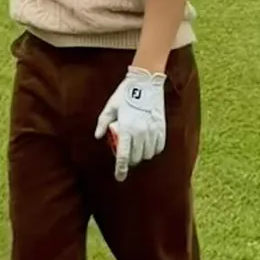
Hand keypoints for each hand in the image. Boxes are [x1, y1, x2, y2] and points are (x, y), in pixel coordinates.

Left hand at [95, 66, 166, 181]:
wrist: (146, 82)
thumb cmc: (125, 93)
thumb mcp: (110, 107)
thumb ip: (103, 122)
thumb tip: (98, 136)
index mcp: (126, 129)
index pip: (123, 156)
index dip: (121, 169)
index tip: (119, 177)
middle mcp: (141, 133)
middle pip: (136, 158)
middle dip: (130, 161)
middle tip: (126, 157)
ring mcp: (152, 131)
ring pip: (148, 154)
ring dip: (141, 156)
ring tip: (136, 150)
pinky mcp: (161, 128)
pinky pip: (158, 147)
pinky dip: (153, 150)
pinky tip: (147, 145)